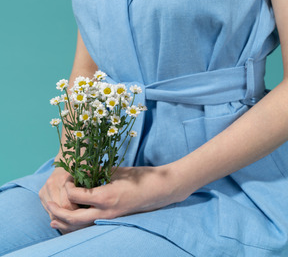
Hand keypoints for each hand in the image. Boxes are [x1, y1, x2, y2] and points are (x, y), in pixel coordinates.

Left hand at [46, 164, 186, 234]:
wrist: (160, 190)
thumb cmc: (140, 177)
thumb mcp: (116, 171)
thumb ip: (97, 173)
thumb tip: (80, 172)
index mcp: (106, 196)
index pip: (76, 195)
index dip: (67, 186)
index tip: (66, 177)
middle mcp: (105, 212)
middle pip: (73, 218)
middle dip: (57, 212)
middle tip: (48, 204)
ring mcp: (109, 219)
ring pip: (80, 226)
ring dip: (65, 222)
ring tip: (52, 218)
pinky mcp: (113, 220)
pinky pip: (90, 225)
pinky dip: (77, 224)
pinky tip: (70, 221)